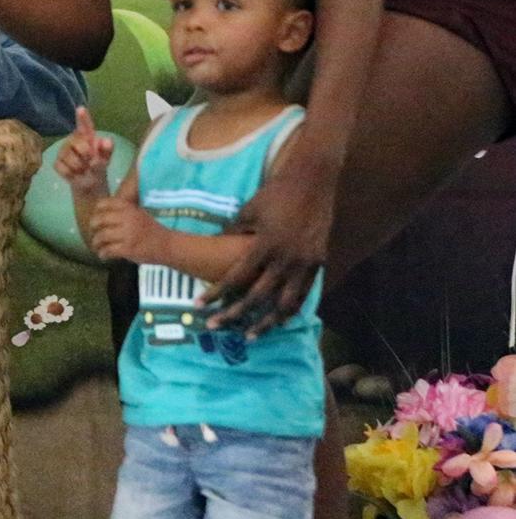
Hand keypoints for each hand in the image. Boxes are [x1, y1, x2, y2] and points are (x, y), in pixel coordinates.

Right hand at [54, 106, 113, 196]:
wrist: (90, 185)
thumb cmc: (97, 167)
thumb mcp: (106, 160)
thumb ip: (107, 150)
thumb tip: (106, 140)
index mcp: (86, 137)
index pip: (85, 126)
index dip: (83, 118)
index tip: (81, 108)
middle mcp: (73, 141)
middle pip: (78, 143)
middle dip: (86, 154)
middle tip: (91, 162)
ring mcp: (63, 151)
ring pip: (69, 157)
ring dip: (79, 167)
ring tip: (83, 170)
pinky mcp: (57, 163)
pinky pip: (63, 168)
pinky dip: (71, 174)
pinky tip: (74, 174)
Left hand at [88, 197, 162, 263]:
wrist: (168, 245)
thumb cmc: (152, 230)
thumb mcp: (138, 214)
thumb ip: (123, 212)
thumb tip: (102, 215)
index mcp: (129, 208)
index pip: (104, 203)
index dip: (97, 211)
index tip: (96, 218)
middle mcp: (127, 218)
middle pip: (99, 219)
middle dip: (93, 227)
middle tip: (94, 233)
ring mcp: (127, 234)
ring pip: (102, 236)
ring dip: (96, 243)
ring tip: (97, 246)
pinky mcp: (128, 249)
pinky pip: (108, 250)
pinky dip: (103, 253)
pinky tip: (103, 256)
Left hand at [199, 166, 331, 336]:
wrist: (311, 182)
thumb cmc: (274, 194)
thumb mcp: (248, 211)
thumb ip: (233, 234)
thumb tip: (215, 248)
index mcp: (264, 245)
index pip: (236, 277)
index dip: (216, 293)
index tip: (199, 306)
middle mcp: (285, 259)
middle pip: (257, 297)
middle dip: (235, 315)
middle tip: (215, 327)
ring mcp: (305, 264)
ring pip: (284, 305)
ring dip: (266, 323)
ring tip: (250, 336)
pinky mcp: (318, 263)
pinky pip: (304, 295)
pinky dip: (291, 310)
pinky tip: (280, 320)